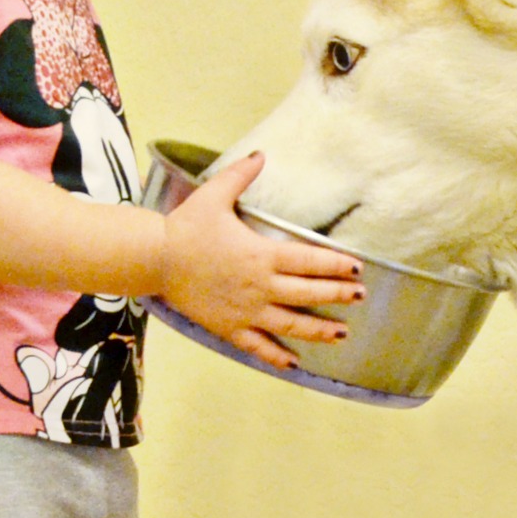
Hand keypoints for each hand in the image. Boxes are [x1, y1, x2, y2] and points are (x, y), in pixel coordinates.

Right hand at [159, 154, 364, 368]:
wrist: (155, 259)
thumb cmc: (186, 226)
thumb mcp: (214, 194)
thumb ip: (241, 174)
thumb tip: (262, 154)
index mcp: (262, 254)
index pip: (309, 261)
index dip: (336, 265)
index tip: (357, 268)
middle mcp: (260, 285)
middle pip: (308, 293)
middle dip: (338, 295)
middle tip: (361, 296)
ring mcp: (246, 310)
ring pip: (290, 324)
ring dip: (319, 330)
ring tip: (342, 333)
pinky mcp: (229, 327)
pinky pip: (258, 345)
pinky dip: (277, 356)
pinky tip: (295, 363)